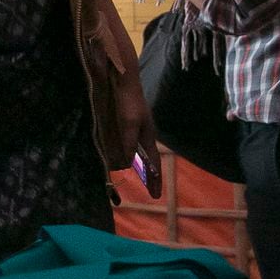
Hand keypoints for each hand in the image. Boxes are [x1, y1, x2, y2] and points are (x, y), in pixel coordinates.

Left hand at [116, 64, 162, 199]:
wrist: (122, 81)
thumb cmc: (128, 102)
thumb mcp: (128, 125)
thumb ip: (128, 144)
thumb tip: (126, 165)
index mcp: (147, 137)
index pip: (153, 164)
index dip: (154, 180)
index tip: (157, 196)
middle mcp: (143, 135)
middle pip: (149, 161)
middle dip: (152, 177)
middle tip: (154, 193)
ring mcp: (135, 129)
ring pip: (139, 154)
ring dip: (140, 168)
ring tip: (142, 180)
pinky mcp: (126, 124)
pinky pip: (129, 145)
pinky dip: (129, 156)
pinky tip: (124, 159)